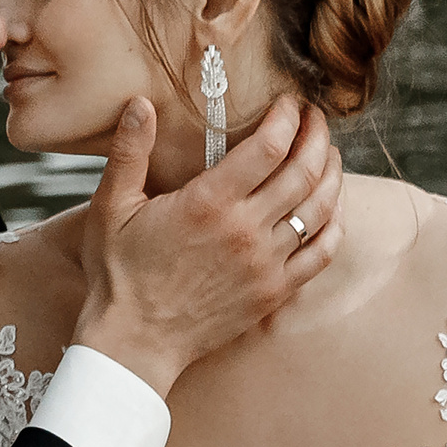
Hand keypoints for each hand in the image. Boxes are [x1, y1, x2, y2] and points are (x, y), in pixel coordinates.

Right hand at [72, 94, 343, 394]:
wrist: (133, 343)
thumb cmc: (119, 275)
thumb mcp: (110, 208)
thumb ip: (128, 153)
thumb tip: (140, 104)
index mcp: (208, 204)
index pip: (270, 146)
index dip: (287, 118)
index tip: (290, 103)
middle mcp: (245, 231)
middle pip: (304, 171)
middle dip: (317, 136)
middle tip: (316, 119)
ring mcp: (265, 264)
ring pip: (320, 208)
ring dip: (331, 173)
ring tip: (328, 154)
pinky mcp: (274, 292)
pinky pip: (322, 252)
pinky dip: (336, 223)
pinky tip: (333, 206)